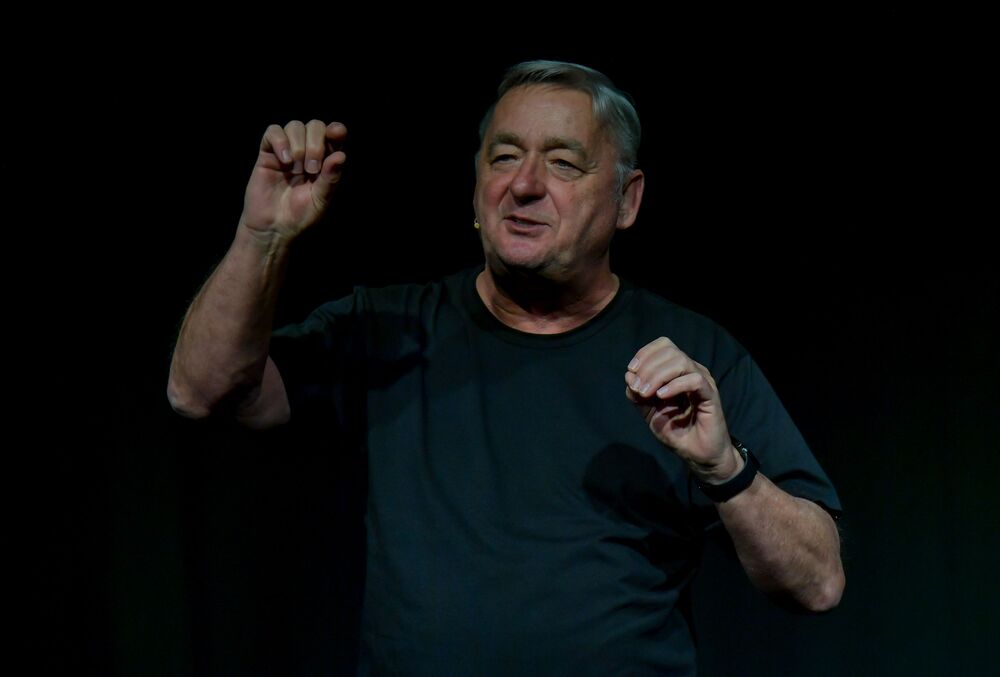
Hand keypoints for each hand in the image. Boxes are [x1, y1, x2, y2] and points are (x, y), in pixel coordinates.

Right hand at [239, 120, 347, 240]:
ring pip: (295, 126)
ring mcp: (287, 151)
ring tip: (296, 169)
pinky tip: (285, 160)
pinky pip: (272, 132)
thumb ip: (330, 179)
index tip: (337, 134)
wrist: (274, 229)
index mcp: (325, 162)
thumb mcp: (321, 200)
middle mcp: (307, 152)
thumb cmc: (300, 217)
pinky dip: (280, 141)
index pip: (333, 136)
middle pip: (315, 126)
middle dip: (316, 143)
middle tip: (311, 169)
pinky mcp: (267, 154)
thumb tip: (341, 155)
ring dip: (299, 144)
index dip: (336, 131)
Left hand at [624, 337, 740, 481]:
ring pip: (681, 361)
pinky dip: (674, 386)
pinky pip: (694, 380)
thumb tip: (629, 375)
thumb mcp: (649, 412)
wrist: (696, 454)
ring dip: (657, 375)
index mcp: (677, 371)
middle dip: (648, 367)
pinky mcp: (710, 395)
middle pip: (670, 351)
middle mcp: (691, 371)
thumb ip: (637, 395)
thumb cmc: (675, 430)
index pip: (663, 345)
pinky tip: (661, 396)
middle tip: (638, 389)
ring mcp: (703, 381)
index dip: (645, 353)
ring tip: (646, 393)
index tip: (631, 370)